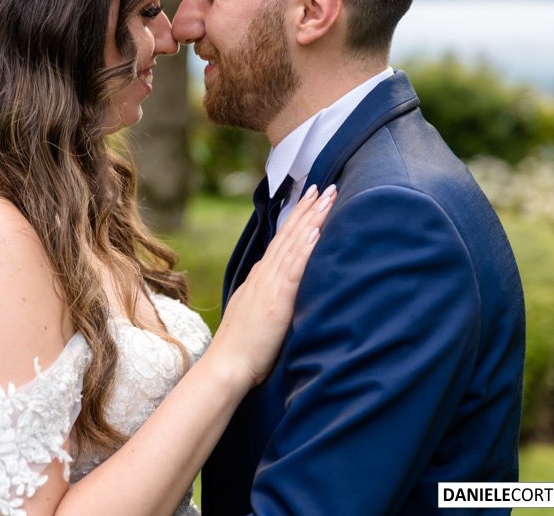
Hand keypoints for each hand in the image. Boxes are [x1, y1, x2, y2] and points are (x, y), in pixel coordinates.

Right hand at [208, 184, 336, 387]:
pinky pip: (294, 270)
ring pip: (293, 245)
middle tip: (325, 186)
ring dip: (311, 220)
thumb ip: (266, 296)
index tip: (311, 199)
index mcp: (259, 279)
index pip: (282, 241)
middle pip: (289, 235)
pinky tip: (316, 232)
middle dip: (308, 209)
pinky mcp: (276, 302)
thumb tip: (278, 287)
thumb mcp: (254, 314)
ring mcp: (269, 287)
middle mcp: (264, 276)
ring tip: (326, 198)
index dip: (297, 219)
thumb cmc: (242, 349)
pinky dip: (305, 249)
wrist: (227, 366)